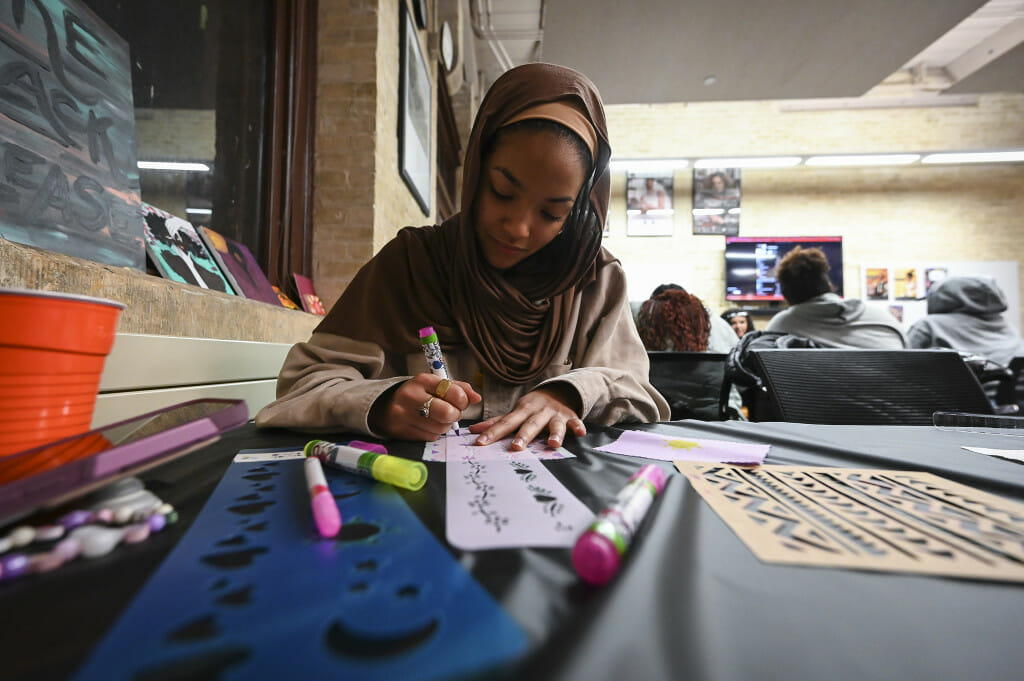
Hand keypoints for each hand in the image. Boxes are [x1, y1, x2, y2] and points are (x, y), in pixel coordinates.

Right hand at [369, 373, 480, 440]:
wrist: (385, 407)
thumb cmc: (417, 395)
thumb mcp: (434, 385)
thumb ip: (458, 388)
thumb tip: (477, 398)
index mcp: (421, 380)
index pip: (452, 391)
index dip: (463, 400)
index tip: (461, 402)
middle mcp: (411, 396)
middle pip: (447, 413)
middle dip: (455, 415)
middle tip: (452, 412)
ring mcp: (404, 415)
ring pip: (440, 428)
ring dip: (445, 425)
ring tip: (438, 418)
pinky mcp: (402, 432)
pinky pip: (431, 437)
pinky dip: (434, 433)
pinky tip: (427, 425)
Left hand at [469, 386, 585, 449]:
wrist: (558, 391)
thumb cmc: (532, 408)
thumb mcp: (515, 411)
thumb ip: (497, 422)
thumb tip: (472, 430)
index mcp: (522, 410)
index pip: (505, 422)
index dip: (493, 432)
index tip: (480, 442)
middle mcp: (538, 411)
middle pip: (529, 424)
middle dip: (523, 435)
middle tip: (515, 447)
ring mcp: (555, 414)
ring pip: (554, 424)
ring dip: (554, 433)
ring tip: (552, 444)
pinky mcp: (570, 417)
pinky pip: (575, 422)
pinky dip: (578, 426)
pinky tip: (580, 433)